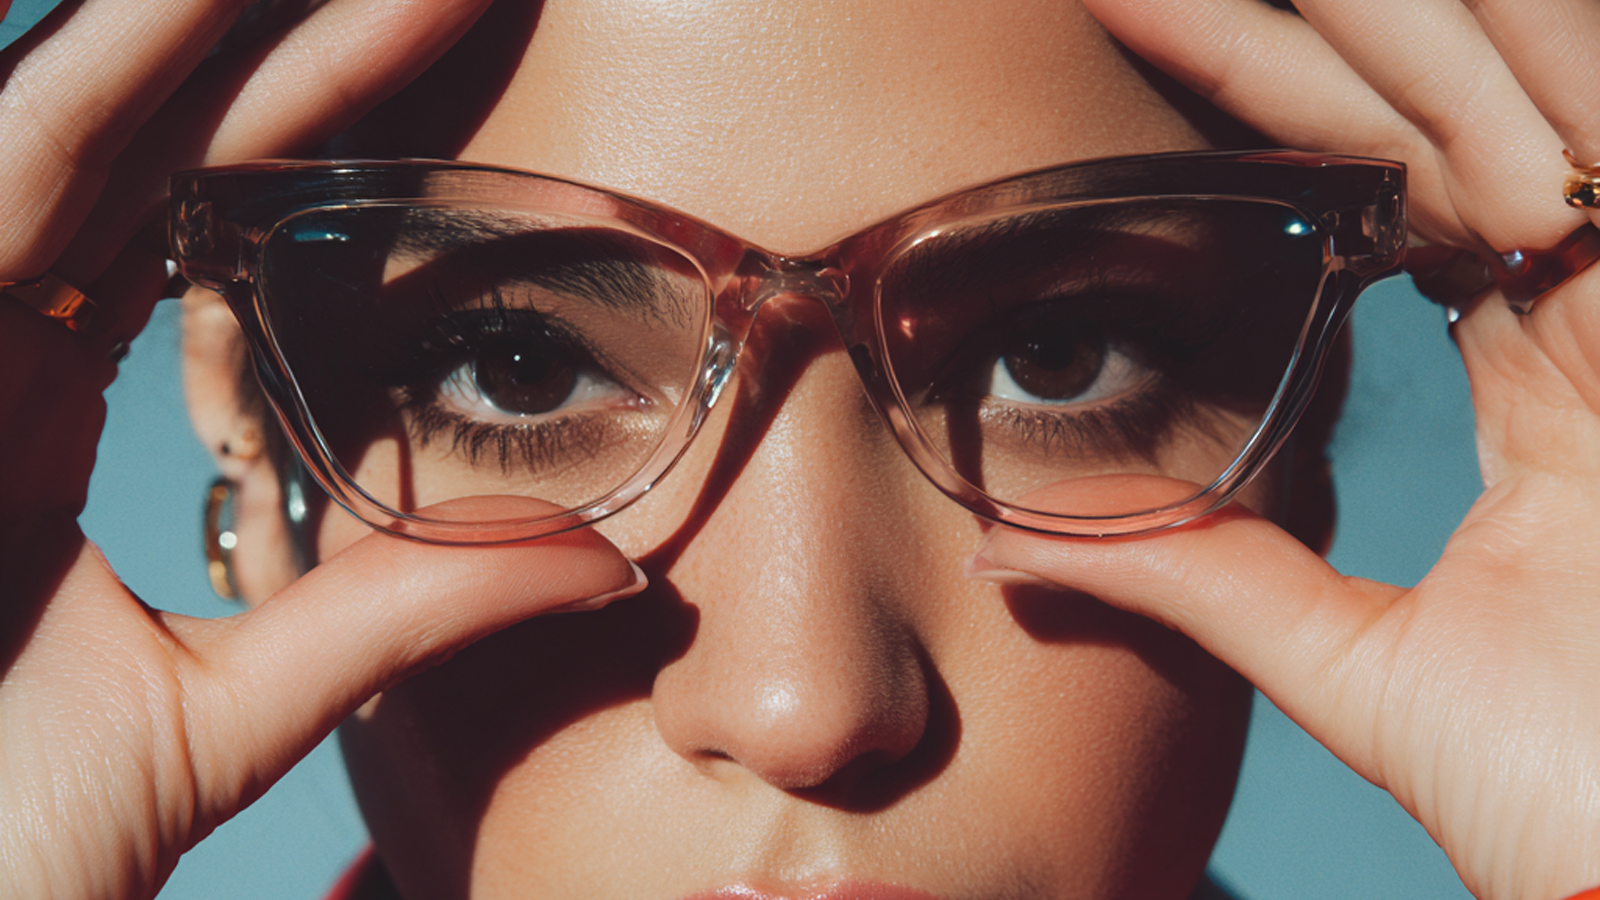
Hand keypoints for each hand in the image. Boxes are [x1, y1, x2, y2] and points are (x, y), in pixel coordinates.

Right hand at [0, 3, 644, 898]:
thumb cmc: (11, 837)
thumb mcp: (237, 699)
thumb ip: (397, 614)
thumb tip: (598, 557)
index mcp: (34, 405)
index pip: (186, 214)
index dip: (310, 116)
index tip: (447, 44)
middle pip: (135, 136)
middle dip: (277, 32)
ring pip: (61, 117)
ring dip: (192, 16)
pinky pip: (1, 168)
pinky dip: (93, 73)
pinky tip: (189, 2)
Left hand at [976, 2, 1599, 897]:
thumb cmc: (1570, 799)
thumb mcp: (1355, 664)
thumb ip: (1209, 581)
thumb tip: (1017, 551)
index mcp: (1563, 391)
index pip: (1427, 198)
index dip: (1306, 114)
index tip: (1165, 53)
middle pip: (1475, 117)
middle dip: (1327, 31)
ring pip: (1547, 91)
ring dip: (1410, 17)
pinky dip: (1540, 57)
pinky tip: (1410, 6)